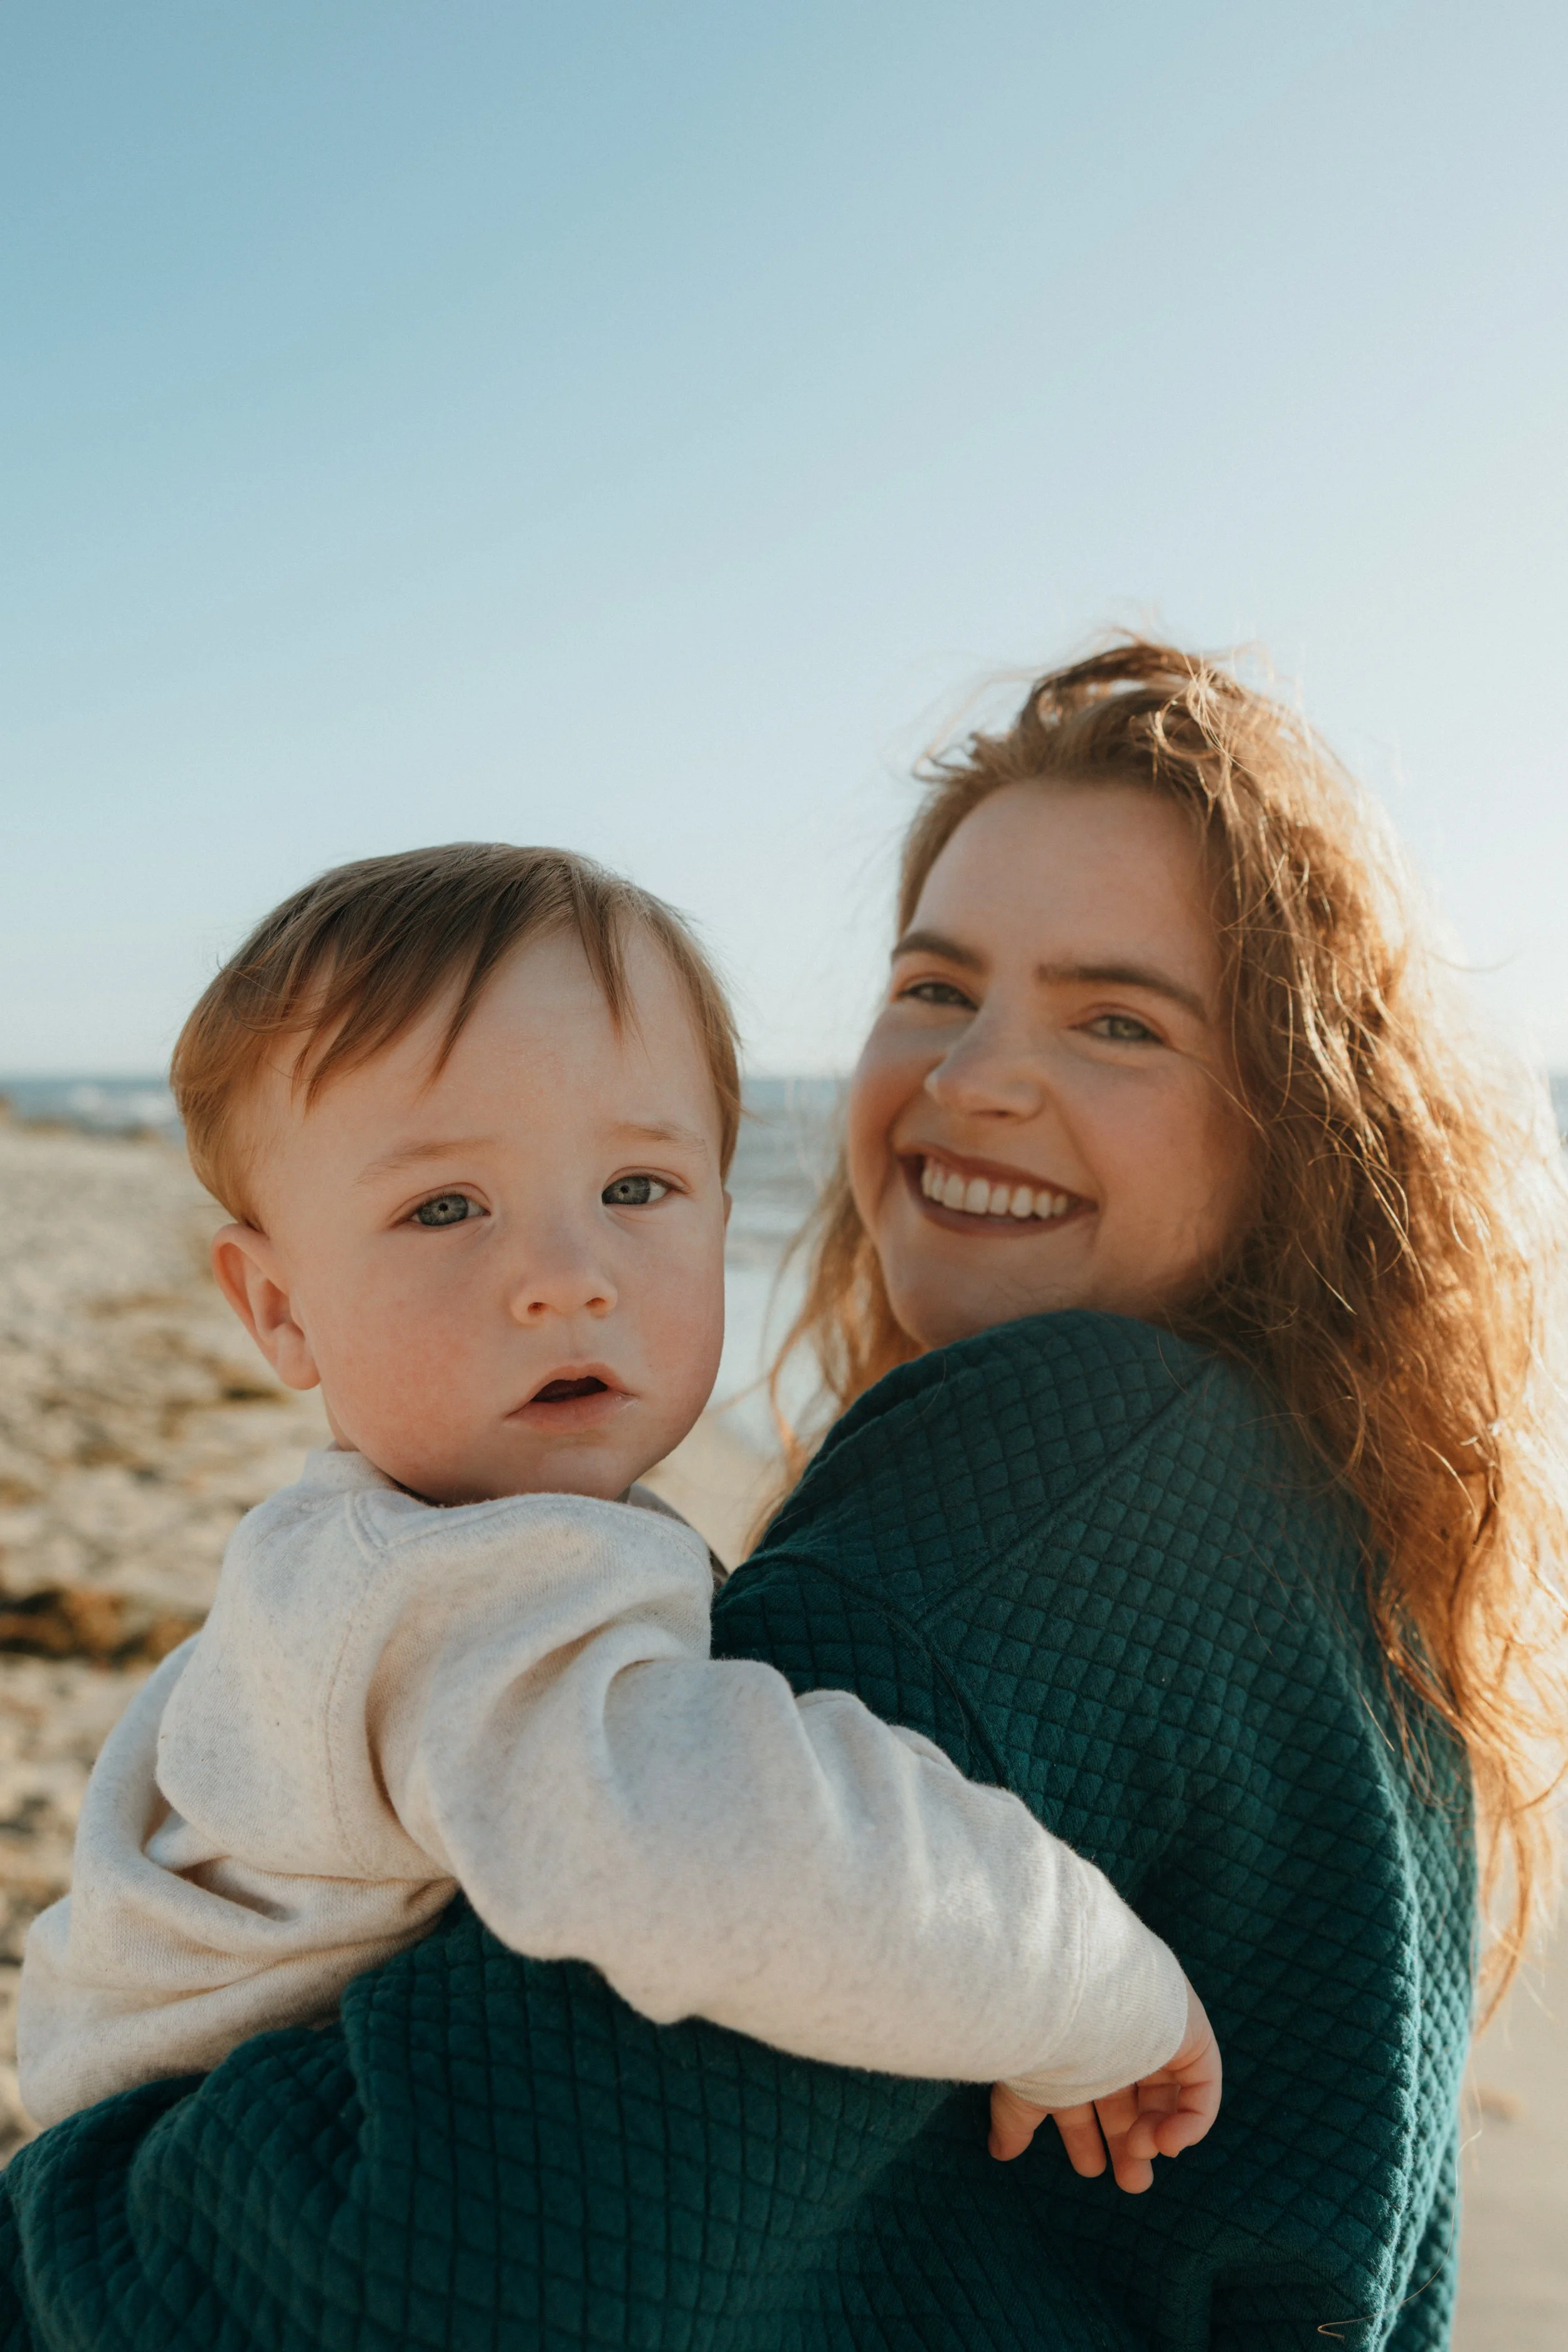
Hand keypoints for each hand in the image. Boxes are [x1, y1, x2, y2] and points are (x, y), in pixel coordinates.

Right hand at [988, 1979, 1221, 2192]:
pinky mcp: (1191, 2036)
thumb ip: (1015, 2121)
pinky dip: (1190, 2122)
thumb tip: (999, 2152)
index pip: (1085, 2094)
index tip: (1090, 2169)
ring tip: (1142, 2151)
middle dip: (1129, 2143)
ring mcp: (1157, 2035)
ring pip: (1164, 2096)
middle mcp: (1117, 2039)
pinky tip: (1167, 2143)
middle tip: (1133, 2184)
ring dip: (1155, 2133)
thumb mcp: (1027, 2086)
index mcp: (1077, 2047)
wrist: (1086, 1989)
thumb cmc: (1049, 2035)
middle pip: (1129, 2098)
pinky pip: (1201, 2087)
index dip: (1086, 2135)